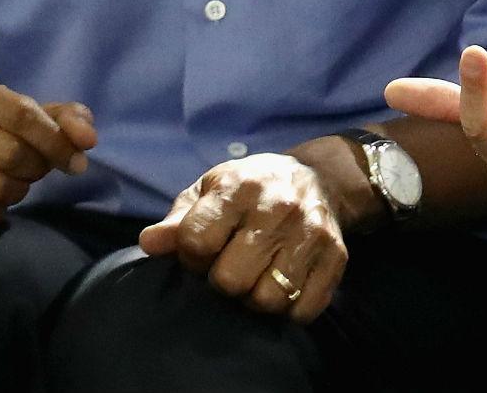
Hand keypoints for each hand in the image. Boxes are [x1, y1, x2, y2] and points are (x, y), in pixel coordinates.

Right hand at [0, 54, 94, 229]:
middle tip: (37, 169)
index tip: (77, 159)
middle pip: (11, 153)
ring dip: (18, 191)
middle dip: (37, 167)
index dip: (56, 139)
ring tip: (13, 182)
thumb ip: (63, 117)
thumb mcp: (21, 113)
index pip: (21, 113)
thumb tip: (87, 137)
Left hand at [139, 153, 345, 323]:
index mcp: (240, 188)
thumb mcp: (211, 189)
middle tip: (230, 267)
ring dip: (255, 298)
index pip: (197, 242)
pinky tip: (283, 286)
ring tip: (256, 278)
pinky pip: (304, 309)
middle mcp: (279, 208)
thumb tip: (149, 243)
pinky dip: (289, 309)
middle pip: (230, 279)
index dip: (191, 257)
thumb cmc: (252, 188)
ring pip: (267, 299)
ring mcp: (311, 234)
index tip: (201, 251)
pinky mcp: (336, 256)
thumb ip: (179, 219)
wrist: (320, 176)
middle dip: (222, 281)